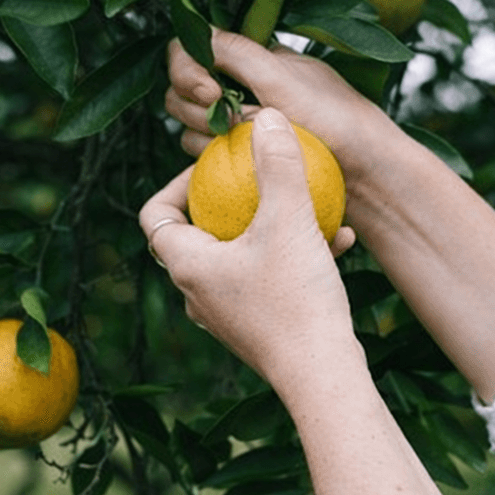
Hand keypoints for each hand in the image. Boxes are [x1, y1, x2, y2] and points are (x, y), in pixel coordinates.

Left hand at [140, 107, 359, 393]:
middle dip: (231, 200)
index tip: (216, 164)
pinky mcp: (258, 329)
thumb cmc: (296, 299)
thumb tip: (266, 116)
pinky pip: (267, 279)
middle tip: (261, 178)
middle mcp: (197, 292)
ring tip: (308, 205)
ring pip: (239, 255)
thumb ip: (278, 164)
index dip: (176, 181)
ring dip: (271, 226)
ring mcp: (226, 315)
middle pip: (197, 232)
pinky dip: (293, 256)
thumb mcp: (289, 219)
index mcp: (187, 264)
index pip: (156, 213)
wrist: (324, 377)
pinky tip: (338, 240)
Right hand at [164, 28, 397, 189]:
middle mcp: (239, 90)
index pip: (191, 51)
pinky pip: (202, 159)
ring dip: (207, 136)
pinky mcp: (239, 161)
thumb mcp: (284, 79)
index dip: (188, 70)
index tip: (213, 92)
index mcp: (251, 60)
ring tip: (247, 143)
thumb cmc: (335, 120)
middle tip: (235, 120)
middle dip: (197, 107)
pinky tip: (243, 167)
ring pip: (187, 127)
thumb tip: (198, 32)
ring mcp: (236, 127)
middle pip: (179, 91)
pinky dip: (215, 160)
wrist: (364, 174)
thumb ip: (237, 53)